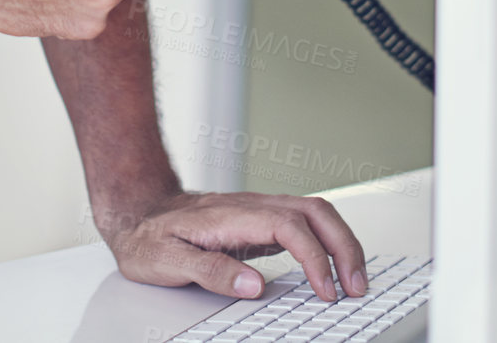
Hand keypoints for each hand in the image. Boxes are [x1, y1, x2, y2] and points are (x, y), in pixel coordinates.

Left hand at [101, 190, 367, 302]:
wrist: (139, 211)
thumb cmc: (149, 236)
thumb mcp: (167, 260)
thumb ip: (210, 271)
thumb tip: (254, 286)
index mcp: (234, 216)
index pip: (290, 227)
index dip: (315, 258)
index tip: (325, 290)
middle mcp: (253, 207)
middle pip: (315, 212)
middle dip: (345, 246)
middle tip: (357, 286)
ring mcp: (260, 211)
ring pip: (315, 214)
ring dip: (341, 243)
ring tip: (354, 280)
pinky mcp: (261, 222)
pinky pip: (305, 225)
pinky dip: (327, 244)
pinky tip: (331, 268)